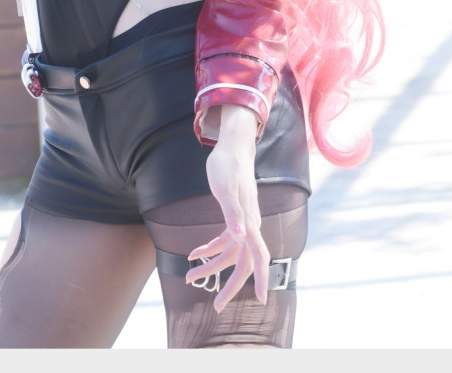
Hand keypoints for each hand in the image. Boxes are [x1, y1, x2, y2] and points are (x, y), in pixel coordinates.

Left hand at [185, 105, 269, 311]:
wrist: (232, 146)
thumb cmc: (228, 165)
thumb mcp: (226, 188)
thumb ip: (233, 213)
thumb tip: (241, 236)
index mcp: (250, 222)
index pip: (258, 256)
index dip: (262, 279)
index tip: (262, 299)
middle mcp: (249, 226)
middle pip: (244, 263)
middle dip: (230, 284)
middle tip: (216, 305)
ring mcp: (242, 223)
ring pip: (230, 254)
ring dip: (212, 267)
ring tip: (189, 277)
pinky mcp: (233, 217)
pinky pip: (224, 241)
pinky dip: (209, 248)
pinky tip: (193, 253)